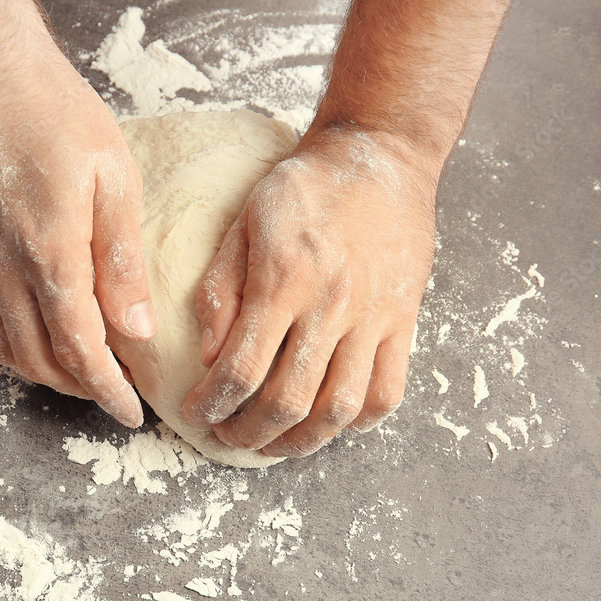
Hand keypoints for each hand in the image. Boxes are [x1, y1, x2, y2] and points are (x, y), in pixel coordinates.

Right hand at [0, 49, 156, 427]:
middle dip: (81, 389)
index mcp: (50, 251)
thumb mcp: (114, 178)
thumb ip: (122, 261)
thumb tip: (138, 329)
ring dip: (45, 375)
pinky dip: (9, 348)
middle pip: (41, 359)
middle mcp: (4, 266)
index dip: (107, 389)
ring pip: (5, 349)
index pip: (81, 348)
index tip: (130, 412)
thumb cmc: (56, 114)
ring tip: (80, 375)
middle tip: (114, 394)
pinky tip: (34, 342)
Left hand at [181, 126, 437, 456]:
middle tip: (228, 438)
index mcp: (284, 280)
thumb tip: (208, 356)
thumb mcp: (245, 223)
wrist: (379, 156)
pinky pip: (387, 390)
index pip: (242, 368)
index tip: (197, 414)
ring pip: (338, 408)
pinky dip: (357, 420)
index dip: (213, 404)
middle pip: (288, 400)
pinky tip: (330, 422)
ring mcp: (373, 317)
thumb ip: (221, 290)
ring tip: (274, 444)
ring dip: (301, 441)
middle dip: (249, 433)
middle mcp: (331, 305)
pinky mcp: (404, 320)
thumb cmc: (303, 188)